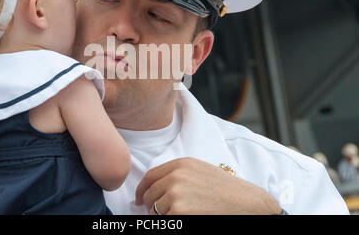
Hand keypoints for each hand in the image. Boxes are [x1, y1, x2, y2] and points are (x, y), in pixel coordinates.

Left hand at [135, 157, 281, 214]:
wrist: (247, 204)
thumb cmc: (227, 190)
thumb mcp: (201, 171)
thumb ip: (177, 174)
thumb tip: (153, 188)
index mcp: (181, 164)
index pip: (150, 177)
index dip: (141, 190)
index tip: (139, 199)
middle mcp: (176, 176)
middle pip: (149, 195)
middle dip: (151, 207)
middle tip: (160, 214)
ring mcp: (176, 193)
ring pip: (155, 210)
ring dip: (163, 217)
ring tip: (182, 215)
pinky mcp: (179, 211)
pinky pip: (164, 220)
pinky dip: (170, 222)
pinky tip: (186, 219)